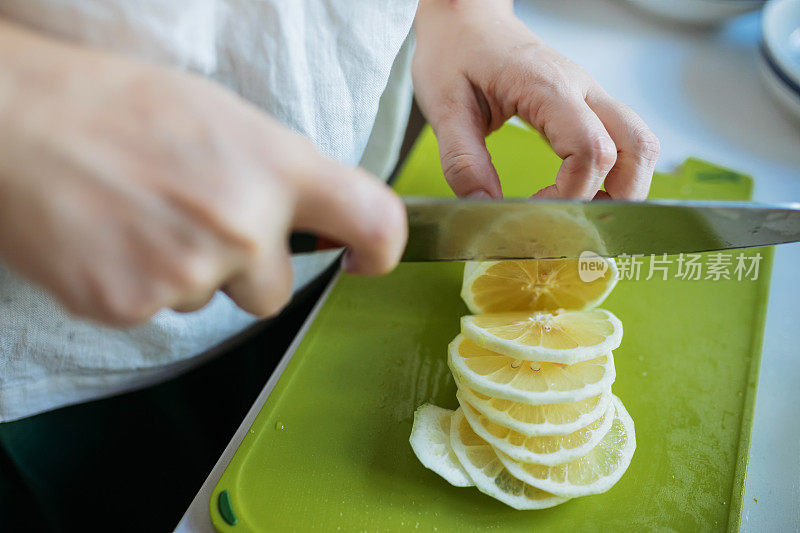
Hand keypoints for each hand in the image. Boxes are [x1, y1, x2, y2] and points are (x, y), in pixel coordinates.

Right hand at [0, 21, 405, 324]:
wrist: (14, 120)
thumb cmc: (117, 105)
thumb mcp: (222, 118)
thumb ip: (278, 171)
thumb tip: (312, 216)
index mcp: (274, 165)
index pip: (373, 219)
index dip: (381, 249)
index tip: (365, 259)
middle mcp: (242, 224)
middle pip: (277, 291)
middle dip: (247, 269)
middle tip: (194, 220)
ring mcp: (186, 271)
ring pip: (213, 301)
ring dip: (189, 273)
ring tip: (141, 217)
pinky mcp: (130, 304)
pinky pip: (158, 311)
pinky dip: (139, 284)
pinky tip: (111, 239)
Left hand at [412, 0, 659, 199]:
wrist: (465, 18)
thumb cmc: (454, 54)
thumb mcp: (444, 108)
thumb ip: (463, 162)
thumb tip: (485, 207)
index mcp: (547, 87)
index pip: (590, 150)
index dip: (572, 194)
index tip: (537, 210)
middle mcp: (581, 89)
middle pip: (637, 147)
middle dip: (618, 197)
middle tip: (579, 224)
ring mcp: (590, 94)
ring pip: (641, 143)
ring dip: (627, 186)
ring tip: (587, 212)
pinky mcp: (587, 102)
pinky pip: (624, 138)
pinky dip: (618, 172)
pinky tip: (585, 191)